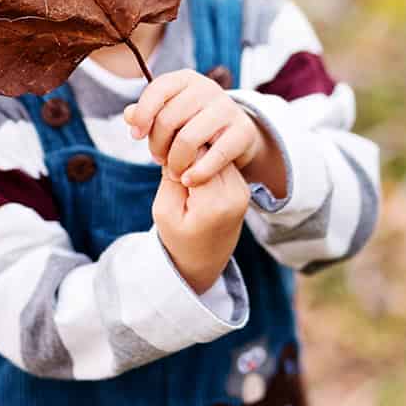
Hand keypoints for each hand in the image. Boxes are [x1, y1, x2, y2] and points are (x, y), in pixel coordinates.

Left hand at [124, 69, 287, 198]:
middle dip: (157, 144)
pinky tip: (189, 180)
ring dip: (175, 162)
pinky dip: (198, 172)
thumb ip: (147, 114)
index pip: (158, 90)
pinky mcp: (243, 131)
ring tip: (173, 172)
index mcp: (186, 79)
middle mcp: (208, 88)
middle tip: (158, 159)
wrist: (236, 136)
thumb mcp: (169, 115)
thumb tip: (128, 115)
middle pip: (169, 118)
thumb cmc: (194, 124)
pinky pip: (215, 155)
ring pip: (188, 138)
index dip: (142, 113)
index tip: (135, 135)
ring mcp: (228, 108)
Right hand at [152, 158, 249, 294]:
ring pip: (217, 152)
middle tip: (169, 158)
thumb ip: (171, 175)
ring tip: (179, 166)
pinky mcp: (242, 188)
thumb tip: (179, 141)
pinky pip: (222, 162)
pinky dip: (206, 161)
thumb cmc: (178, 239)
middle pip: (211, 149)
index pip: (197, 154)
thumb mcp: (164, 210)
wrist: (203, 264)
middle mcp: (235, 194)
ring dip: (198, 153)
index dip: (176, 149)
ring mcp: (242, 191)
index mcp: (214, 203)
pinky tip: (191, 171)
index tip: (162, 158)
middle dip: (189, 147)